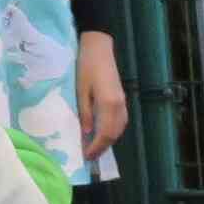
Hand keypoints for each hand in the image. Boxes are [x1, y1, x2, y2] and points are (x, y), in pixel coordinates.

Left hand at [76, 31, 127, 163]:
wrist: (99, 47)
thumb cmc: (86, 66)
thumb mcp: (80, 90)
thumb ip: (84, 112)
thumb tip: (86, 133)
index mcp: (108, 104)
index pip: (104, 134)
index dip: (96, 147)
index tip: (86, 156)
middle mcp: (119, 107)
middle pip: (113, 135)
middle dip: (102, 147)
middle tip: (90, 156)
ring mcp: (123, 103)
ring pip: (119, 130)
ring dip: (108, 141)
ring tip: (95, 147)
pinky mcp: (122, 99)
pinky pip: (120, 122)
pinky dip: (113, 131)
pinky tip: (103, 133)